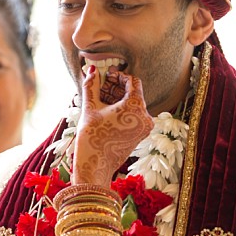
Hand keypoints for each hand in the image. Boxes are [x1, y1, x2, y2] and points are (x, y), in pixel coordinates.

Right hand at [73, 67, 152, 185]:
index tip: (107, 75)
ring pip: (133, 105)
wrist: (95, 165)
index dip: (119, 75)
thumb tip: (91, 69)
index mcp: (135, 106)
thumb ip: (91, 86)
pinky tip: (106, 111)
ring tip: (100, 99)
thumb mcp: (90, 107)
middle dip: (117, 87)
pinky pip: (134, 116)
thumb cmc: (92, 136)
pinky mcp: (141, 134)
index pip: (133, 81)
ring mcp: (144, 127)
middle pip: (133, 93)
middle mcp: (145, 116)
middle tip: (100, 85)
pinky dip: (122, 110)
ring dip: (118, 99)